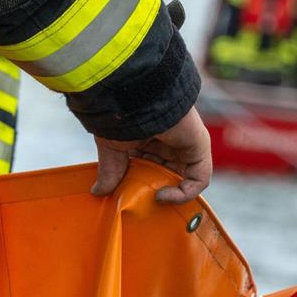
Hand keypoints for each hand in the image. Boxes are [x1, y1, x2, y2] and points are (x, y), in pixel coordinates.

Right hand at [91, 106, 211, 203]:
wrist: (135, 97)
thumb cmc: (120, 115)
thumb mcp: (112, 148)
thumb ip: (110, 171)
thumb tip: (97, 192)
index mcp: (150, 139)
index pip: (151, 168)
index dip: (140, 184)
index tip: (126, 193)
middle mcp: (170, 142)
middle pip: (168, 175)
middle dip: (154, 190)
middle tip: (138, 199)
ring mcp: (186, 146)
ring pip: (184, 179)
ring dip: (168, 194)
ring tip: (149, 198)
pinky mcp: (199, 148)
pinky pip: (199, 179)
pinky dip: (183, 193)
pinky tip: (161, 195)